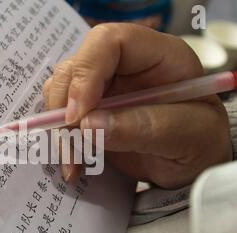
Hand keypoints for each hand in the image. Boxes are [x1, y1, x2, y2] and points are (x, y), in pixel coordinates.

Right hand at [43, 23, 232, 188]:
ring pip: (61, 91)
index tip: (79, 114)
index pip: (110, 42)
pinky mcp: (90, 111)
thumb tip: (89, 125)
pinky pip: (61, 115)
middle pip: (75, 66)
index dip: (86, 72)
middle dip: (64, 106)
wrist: (188, 164)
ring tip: (73, 162)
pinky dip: (60, 139)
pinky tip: (73, 162)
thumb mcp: (187, 137)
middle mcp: (124, 67)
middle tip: (69, 142)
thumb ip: (145, 127)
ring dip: (58, 127)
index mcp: (157, 56)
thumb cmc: (198, 143)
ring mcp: (104, 89)